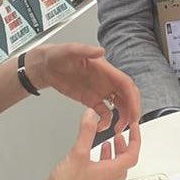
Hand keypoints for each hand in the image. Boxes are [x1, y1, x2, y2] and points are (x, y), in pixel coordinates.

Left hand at [24, 44, 138, 135]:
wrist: (46, 66)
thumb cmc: (57, 55)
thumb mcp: (70, 50)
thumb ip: (85, 50)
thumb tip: (100, 51)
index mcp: (105, 69)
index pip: (125, 84)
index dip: (132, 98)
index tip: (134, 112)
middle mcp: (106, 80)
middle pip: (127, 96)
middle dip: (132, 110)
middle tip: (130, 125)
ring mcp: (100, 91)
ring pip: (119, 105)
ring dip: (122, 117)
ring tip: (118, 130)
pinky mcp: (91, 99)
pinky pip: (104, 112)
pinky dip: (106, 121)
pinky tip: (101, 127)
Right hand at [36, 109, 139, 179]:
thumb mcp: (78, 153)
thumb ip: (86, 132)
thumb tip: (92, 115)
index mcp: (109, 171)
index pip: (132, 155)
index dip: (135, 139)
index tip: (133, 127)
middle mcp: (104, 177)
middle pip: (125, 162)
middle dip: (126, 146)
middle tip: (122, 134)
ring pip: (113, 165)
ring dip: (114, 152)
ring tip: (109, 140)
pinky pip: (99, 168)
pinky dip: (100, 157)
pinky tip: (90, 151)